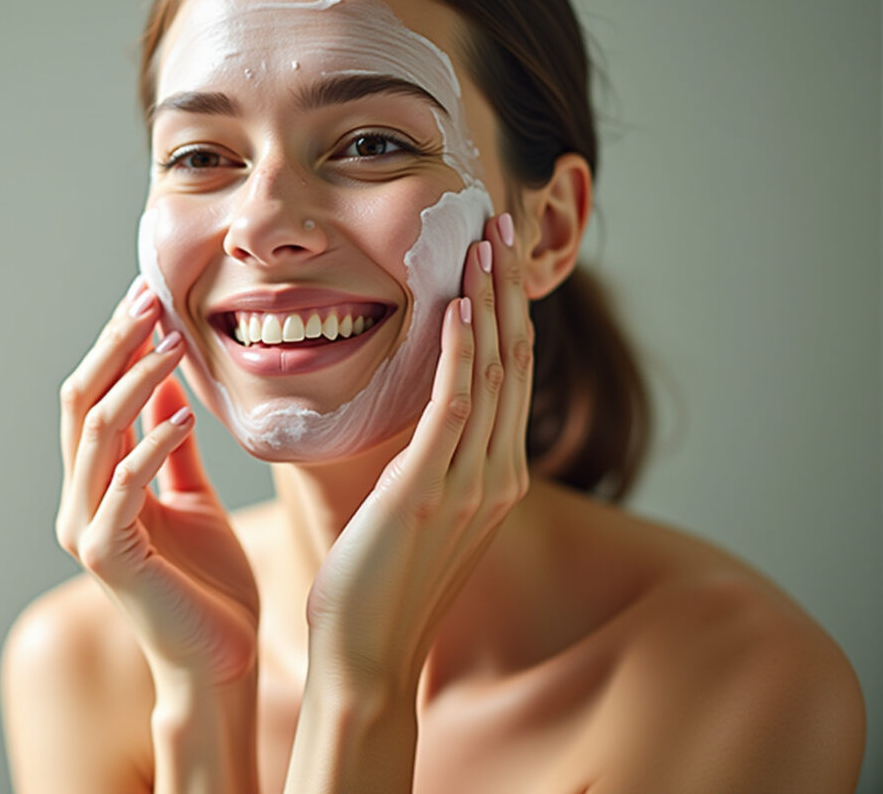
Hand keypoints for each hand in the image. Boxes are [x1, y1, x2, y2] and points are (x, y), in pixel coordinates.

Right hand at [55, 280, 258, 690]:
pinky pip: (122, 487)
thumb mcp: (192, 498)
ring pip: (95, 434)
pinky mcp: (107, 558)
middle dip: (115, 346)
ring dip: (135, 381)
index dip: (117, 343)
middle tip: (151, 300)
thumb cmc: (208, 588)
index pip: (94, 396)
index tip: (150, 295)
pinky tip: (184, 417)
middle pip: (81, 403)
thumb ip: (172, 444)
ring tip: (174, 343)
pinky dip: (151, 445)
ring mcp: (85, 530)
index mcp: (96, 485)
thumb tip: (167, 381)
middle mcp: (78, 502)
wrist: (218, 664)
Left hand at [307, 213, 533, 692]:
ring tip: (483, 241)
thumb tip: (416, 424)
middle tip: (499, 223)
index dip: (508, 312)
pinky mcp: (430, 492)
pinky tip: (458, 307)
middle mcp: (497, 478)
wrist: (366, 659)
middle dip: (508, 288)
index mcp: (495, 481)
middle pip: (515, 362)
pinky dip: (462, 354)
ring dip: (490, 301)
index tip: (496, 258)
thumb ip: (429, 467)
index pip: (511, 378)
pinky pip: (455, 408)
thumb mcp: (417, 518)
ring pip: (494, 373)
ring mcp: (471, 485)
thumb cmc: (377, 590)